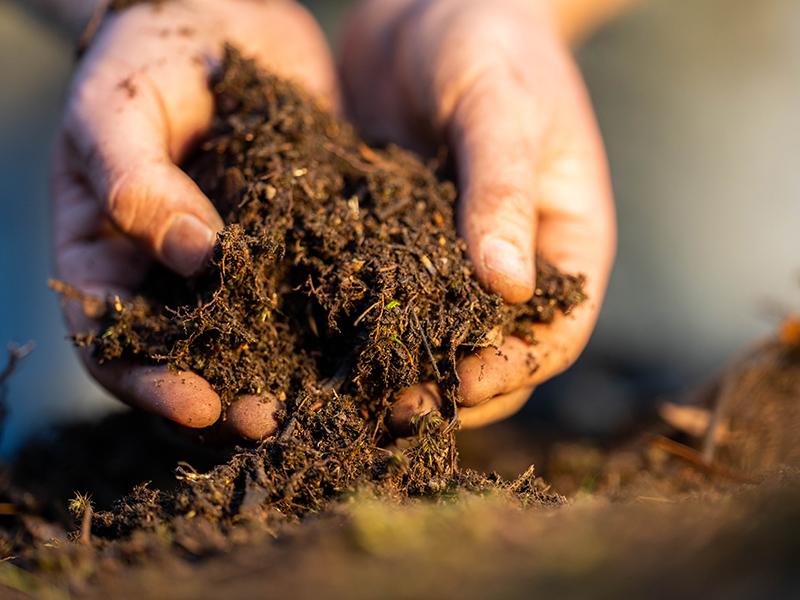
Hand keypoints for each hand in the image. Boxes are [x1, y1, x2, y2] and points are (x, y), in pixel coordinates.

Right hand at [53, 0, 338, 438]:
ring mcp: (233, 266)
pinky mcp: (292, 244)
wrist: (219, 16)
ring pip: (254, 338)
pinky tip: (369, 339)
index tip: (202, 404)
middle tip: (273, 418)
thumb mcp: (119, 109)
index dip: (152, 384)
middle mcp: (168, 277)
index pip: (114, 345)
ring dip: (285, 373)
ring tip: (328, 396)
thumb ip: (136, 180)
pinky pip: (307, 291)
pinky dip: (332, 322)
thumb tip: (191, 254)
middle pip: (189, 359)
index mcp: (105, 259)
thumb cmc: (147, 57)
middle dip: (227, 396)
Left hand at [341, 0, 615, 430]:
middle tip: (386, 405)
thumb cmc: (488, 39)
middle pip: (494, 354)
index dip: (508, 371)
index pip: (553, 335)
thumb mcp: (500, 106)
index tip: (450, 386)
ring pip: (436, 335)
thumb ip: (501, 190)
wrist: (429, 1)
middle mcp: (513, 261)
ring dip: (399, 366)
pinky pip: (387, 294)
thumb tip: (508, 290)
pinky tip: (316, 336)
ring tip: (348, 387)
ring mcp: (454, 256)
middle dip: (447, 385)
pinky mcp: (400, 240)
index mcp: (565, 241)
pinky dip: (360, 321)